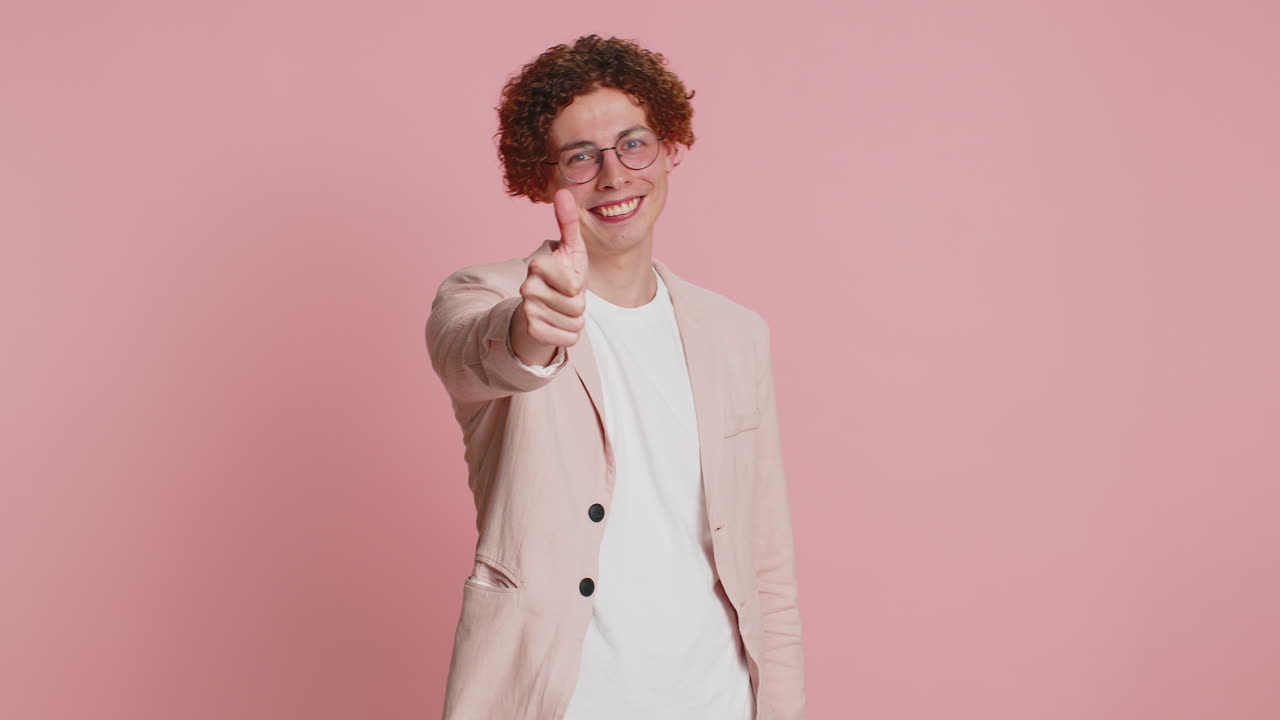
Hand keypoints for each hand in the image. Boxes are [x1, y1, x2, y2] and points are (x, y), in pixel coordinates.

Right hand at [510, 189, 589, 364]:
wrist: (541, 308)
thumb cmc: (560, 276)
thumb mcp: (569, 249)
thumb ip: (568, 222)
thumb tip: (563, 191)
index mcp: (538, 265)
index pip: (575, 285)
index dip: (578, 285)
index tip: (567, 280)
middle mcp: (527, 288)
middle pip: (576, 306)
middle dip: (578, 304)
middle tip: (565, 297)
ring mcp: (527, 311)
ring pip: (574, 323)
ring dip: (574, 319)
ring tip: (561, 309)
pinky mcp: (531, 332)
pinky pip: (569, 339)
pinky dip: (569, 335)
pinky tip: (557, 324)